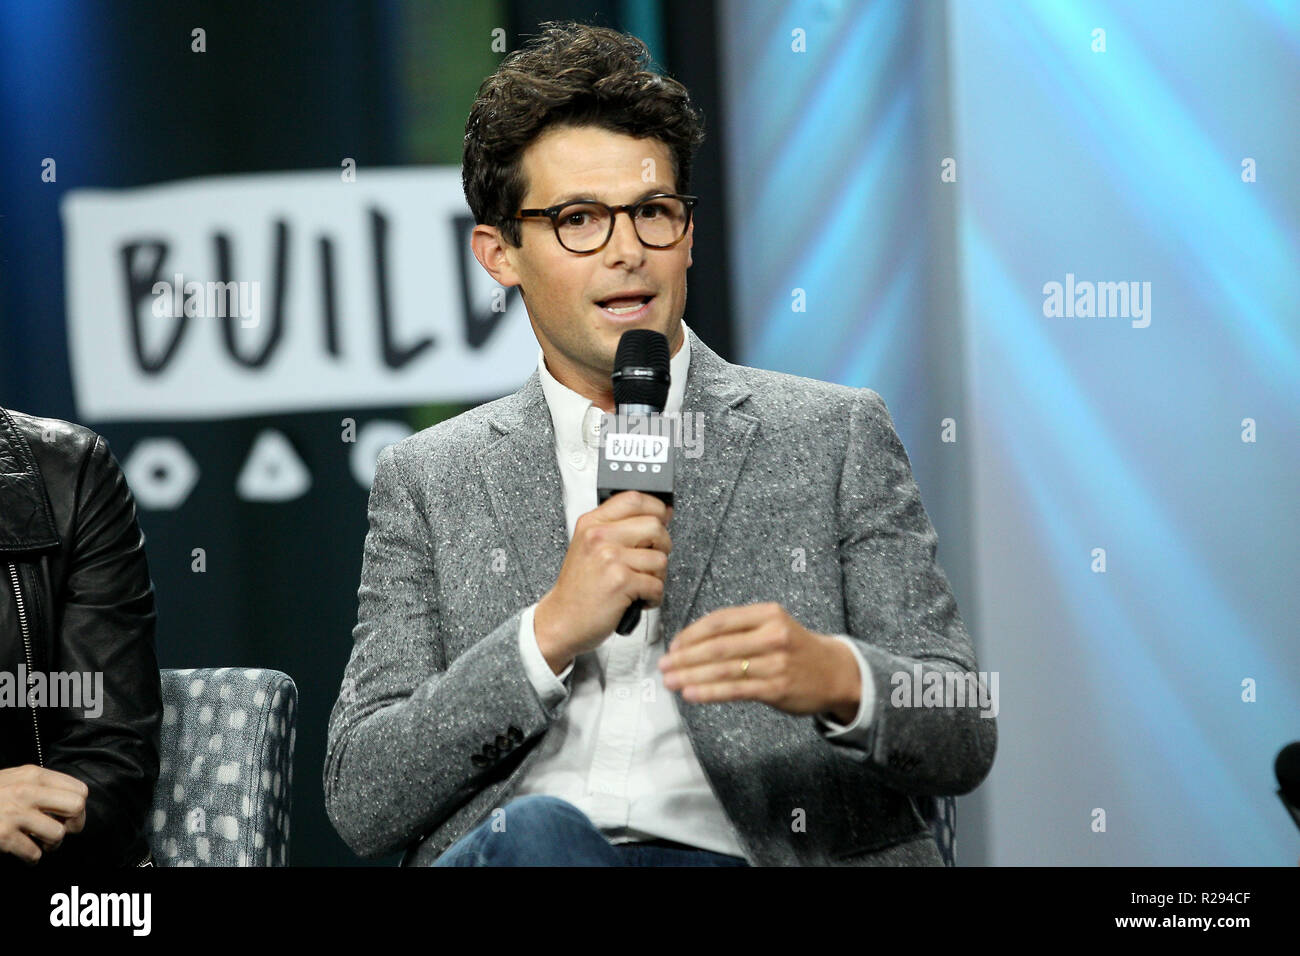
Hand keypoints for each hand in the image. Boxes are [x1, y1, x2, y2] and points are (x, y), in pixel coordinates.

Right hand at [0, 765, 88, 863]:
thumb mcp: (14, 779)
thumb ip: (40, 785)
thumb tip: (71, 800)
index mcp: (33, 775)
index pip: (79, 789)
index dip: (79, 807)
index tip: (69, 816)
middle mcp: (27, 791)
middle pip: (76, 807)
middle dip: (74, 825)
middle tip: (62, 831)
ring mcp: (15, 813)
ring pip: (58, 834)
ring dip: (51, 845)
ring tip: (41, 843)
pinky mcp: (3, 835)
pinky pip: (34, 853)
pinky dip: (32, 858)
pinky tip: (25, 853)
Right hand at [535, 490, 673, 669]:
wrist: (561, 620)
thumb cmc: (579, 588)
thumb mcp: (588, 546)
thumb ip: (618, 528)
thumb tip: (662, 513)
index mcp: (592, 523)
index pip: (634, 498)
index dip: (657, 507)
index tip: (662, 518)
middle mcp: (599, 537)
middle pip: (655, 525)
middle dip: (662, 546)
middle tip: (650, 560)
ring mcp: (610, 558)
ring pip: (661, 558)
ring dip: (657, 577)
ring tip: (639, 584)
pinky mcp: (621, 582)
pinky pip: (657, 585)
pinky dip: (653, 597)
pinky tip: (637, 598)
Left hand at [659, 602, 860, 718]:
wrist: (835, 672)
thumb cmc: (794, 648)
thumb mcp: (772, 625)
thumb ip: (738, 630)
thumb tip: (690, 643)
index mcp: (768, 613)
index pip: (720, 621)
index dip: (691, 633)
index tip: (673, 645)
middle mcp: (772, 635)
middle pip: (718, 646)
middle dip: (685, 657)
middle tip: (662, 665)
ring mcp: (776, 663)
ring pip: (724, 670)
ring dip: (691, 676)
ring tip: (670, 681)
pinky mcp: (777, 688)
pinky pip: (736, 690)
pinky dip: (710, 692)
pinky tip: (692, 694)